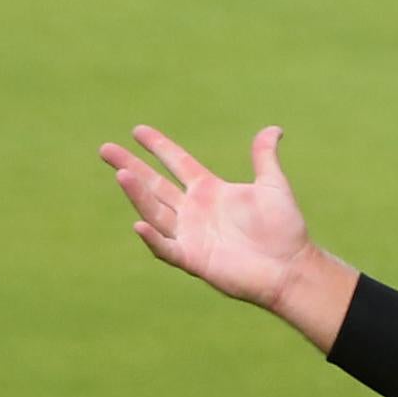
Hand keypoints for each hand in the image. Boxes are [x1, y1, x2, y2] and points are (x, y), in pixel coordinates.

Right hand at [98, 124, 314, 309]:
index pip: (177, 162)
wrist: (292, 267)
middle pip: (155, 184)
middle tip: (105, 148)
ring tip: (121, 174)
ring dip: (137, 195)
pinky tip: (138, 223)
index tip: (137, 130)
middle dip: (131, 166)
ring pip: (156, 211)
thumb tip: (274, 129)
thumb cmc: (285, 230)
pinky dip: (153, 238)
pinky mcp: (194, 259)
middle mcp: (195, 211)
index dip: (159, 146)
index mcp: (210, 191)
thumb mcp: (273, 186)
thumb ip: (264, 157)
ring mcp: (192, 235)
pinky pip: (167, 248)